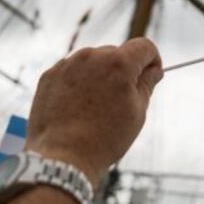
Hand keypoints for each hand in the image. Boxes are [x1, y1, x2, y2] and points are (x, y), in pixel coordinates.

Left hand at [25, 38, 162, 183]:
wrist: (63, 157)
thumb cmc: (105, 138)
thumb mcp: (137, 113)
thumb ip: (147, 84)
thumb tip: (154, 70)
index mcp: (119, 63)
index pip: (144, 46)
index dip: (152, 60)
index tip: (150, 75)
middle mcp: (92, 56)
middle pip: (116, 53)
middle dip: (123, 70)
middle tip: (120, 101)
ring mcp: (67, 64)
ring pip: (92, 62)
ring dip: (99, 75)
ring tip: (95, 107)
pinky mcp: (49, 75)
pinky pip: (71, 71)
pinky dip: (77, 83)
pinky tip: (77, 107)